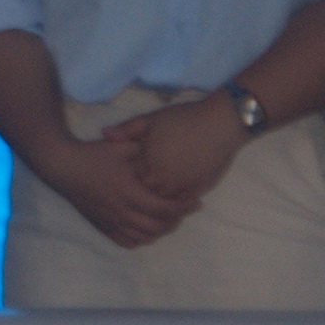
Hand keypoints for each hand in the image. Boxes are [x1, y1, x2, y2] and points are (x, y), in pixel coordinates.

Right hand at [26, 130, 199, 248]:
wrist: (63, 166)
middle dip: (176, 220)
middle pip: (158, 227)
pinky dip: (141, 239)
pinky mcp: (102, 226)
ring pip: (144, 237)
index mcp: (129, 192)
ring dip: (160, 231)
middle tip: (183, 209)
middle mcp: (121, 211)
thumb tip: (169, 152)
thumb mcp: (122, 147)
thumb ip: (146, 151)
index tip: (195, 200)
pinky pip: (127, 242)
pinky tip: (146, 228)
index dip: (183, 207)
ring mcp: (111, 221)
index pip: (165, 208)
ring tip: (167, 218)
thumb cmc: (94, 154)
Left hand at [125, 93, 250, 204]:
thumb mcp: (152, 119)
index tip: (124, 173)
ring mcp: (180, 187)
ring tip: (153, 194)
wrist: (220, 124)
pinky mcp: (197, 191)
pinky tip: (172, 196)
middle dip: (140, 191)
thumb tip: (104, 134)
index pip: (130, 177)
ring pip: (161, 203)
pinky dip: (174, 204)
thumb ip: (127, 129)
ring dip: (157, 200)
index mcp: (147, 161)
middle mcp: (162, 178)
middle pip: (144, 193)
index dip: (128, 175)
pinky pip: (180, 206)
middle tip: (136, 188)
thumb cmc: (184, 119)